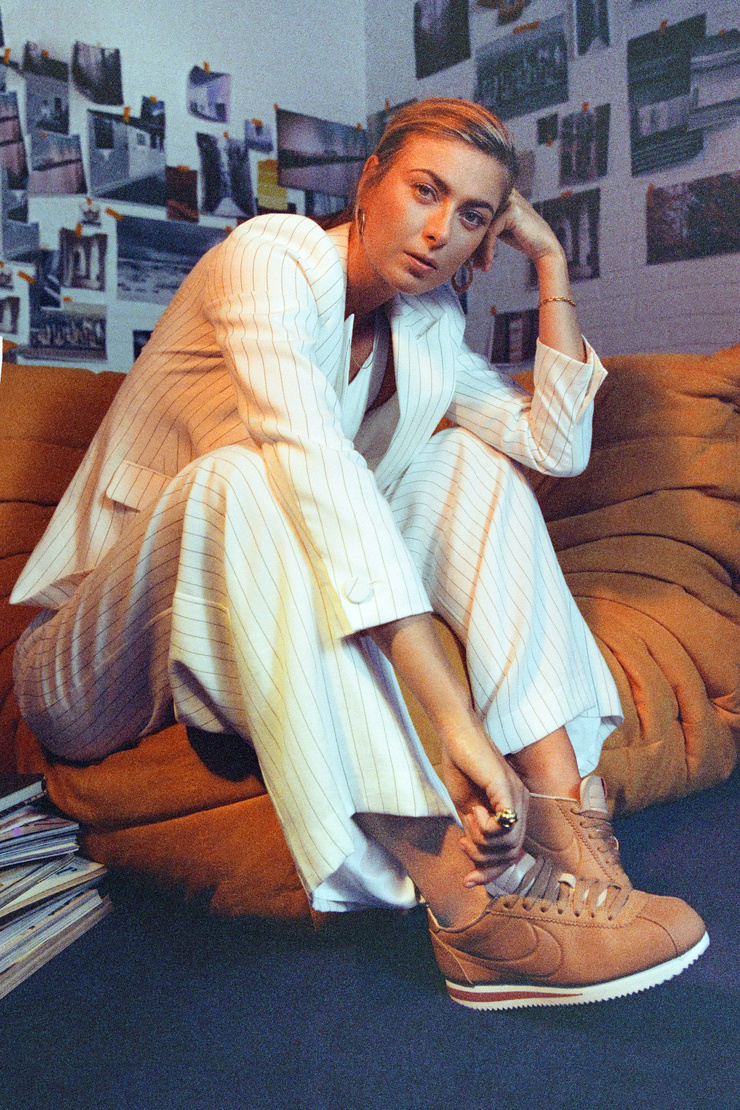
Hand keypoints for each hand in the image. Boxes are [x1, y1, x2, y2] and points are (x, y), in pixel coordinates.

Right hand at [439, 723, 529, 885]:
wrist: (455, 735)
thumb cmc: (460, 766)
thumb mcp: (467, 809)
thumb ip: (476, 833)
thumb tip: (478, 863)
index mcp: (514, 807)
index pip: (512, 853)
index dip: (491, 872)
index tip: (468, 880)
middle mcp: (521, 803)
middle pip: (511, 854)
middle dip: (483, 857)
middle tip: (463, 840)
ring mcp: (516, 795)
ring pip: (508, 845)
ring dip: (481, 839)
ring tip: (468, 818)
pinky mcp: (506, 788)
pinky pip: (504, 826)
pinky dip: (485, 828)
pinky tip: (473, 812)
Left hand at [471, 189, 564, 272]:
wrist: (545, 247)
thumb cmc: (522, 239)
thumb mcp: (500, 229)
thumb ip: (485, 224)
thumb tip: (459, 232)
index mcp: (499, 196)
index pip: (474, 214)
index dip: (470, 236)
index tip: (471, 258)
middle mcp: (503, 195)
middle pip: (476, 220)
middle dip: (472, 245)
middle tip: (472, 264)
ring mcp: (507, 200)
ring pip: (482, 227)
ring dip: (479, 251)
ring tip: (479, 266)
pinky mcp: (511, 210)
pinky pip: (490, 232)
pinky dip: (487, 251)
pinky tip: (488, 264)